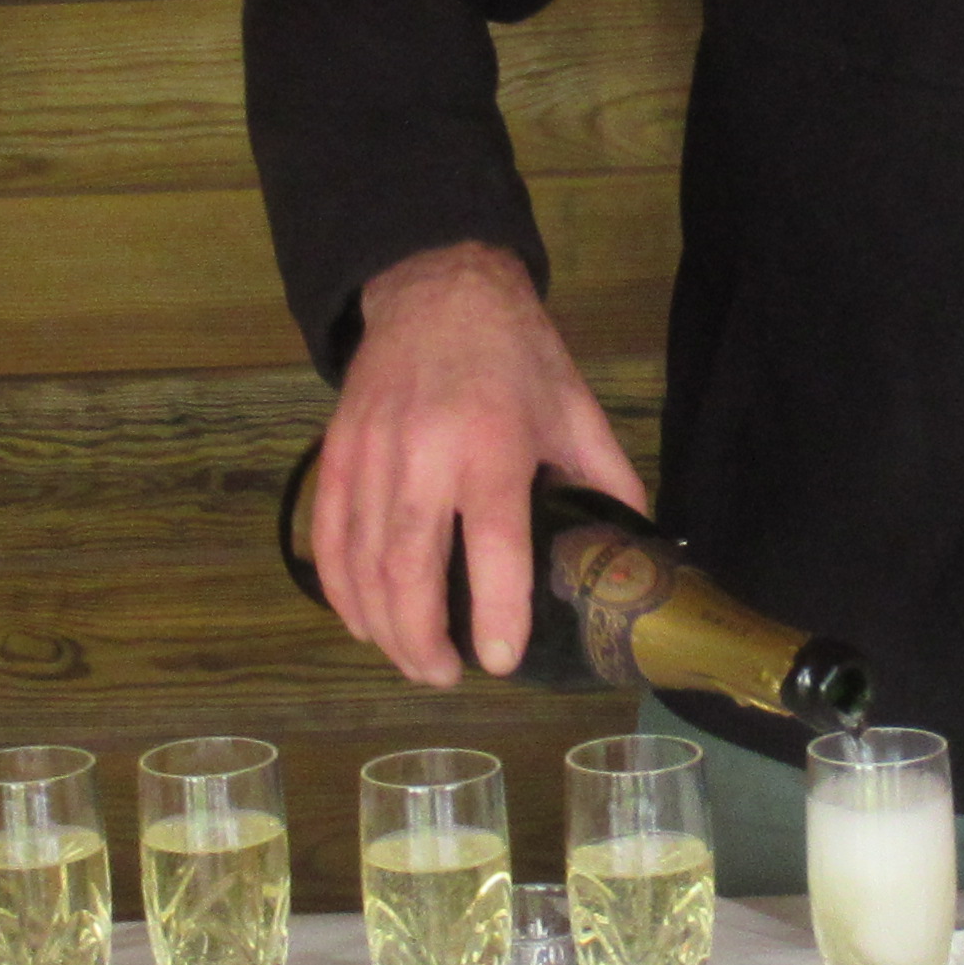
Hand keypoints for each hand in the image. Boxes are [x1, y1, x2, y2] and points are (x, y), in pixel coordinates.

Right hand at [315, 243, 646, 685]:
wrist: (437, 286)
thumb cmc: (516, 353)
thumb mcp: (575, 409)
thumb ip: (607, 481)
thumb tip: (636, 549)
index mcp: (494, 444)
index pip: (492, 544)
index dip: (495, 612)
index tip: (498, 663)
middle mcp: (424, 453)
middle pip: (409, 566)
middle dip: (421, 638)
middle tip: (444, 677)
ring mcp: (371, 453)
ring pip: (362, 560)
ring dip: (382, 625)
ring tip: (411, 661)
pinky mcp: (337, 451)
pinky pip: (327, 533)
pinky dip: (339, 588)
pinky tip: (362, 622)